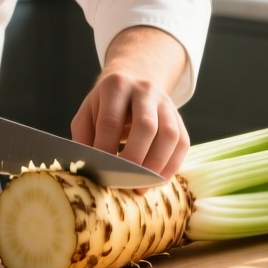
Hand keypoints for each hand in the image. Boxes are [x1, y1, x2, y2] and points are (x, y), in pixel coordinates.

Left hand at [71, 26, 190, 177]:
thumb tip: (86, 167)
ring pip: (169, 135)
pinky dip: (172, 165)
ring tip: (141, 186)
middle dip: (134, 158)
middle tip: (122, 181)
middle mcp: (144, 90)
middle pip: (145, 126)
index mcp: (116, 86)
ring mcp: (166, 103)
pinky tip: (157, 180)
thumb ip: (84, 138)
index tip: (101, 171)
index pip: (111, 121)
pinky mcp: (179, 117)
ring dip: (156, 165)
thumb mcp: (87, 113)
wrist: (134, 81)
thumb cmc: (106, 105)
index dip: (106, 149)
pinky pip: (183, 143)